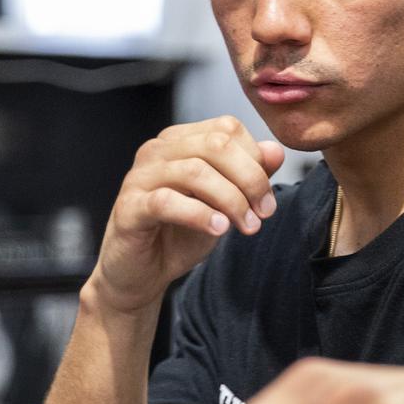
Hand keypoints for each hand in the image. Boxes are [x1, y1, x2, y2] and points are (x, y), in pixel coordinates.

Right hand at [89, 116, 285, 314]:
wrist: (142, 274)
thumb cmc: (180, 233)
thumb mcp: (223, 203)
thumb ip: (248, 174)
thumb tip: (275, 151)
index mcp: (180, 140)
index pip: (227, 129)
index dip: (256, 160)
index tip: (267, 198)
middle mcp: (157, 151)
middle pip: (215, 144)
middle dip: (250, 179)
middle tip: (264, 212)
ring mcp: (140, 177)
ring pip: (194, 171)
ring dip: (231, 200)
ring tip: (247, 226)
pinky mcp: (129, 208)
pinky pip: (166, 202)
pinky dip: (199, 214)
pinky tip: (218, 230)